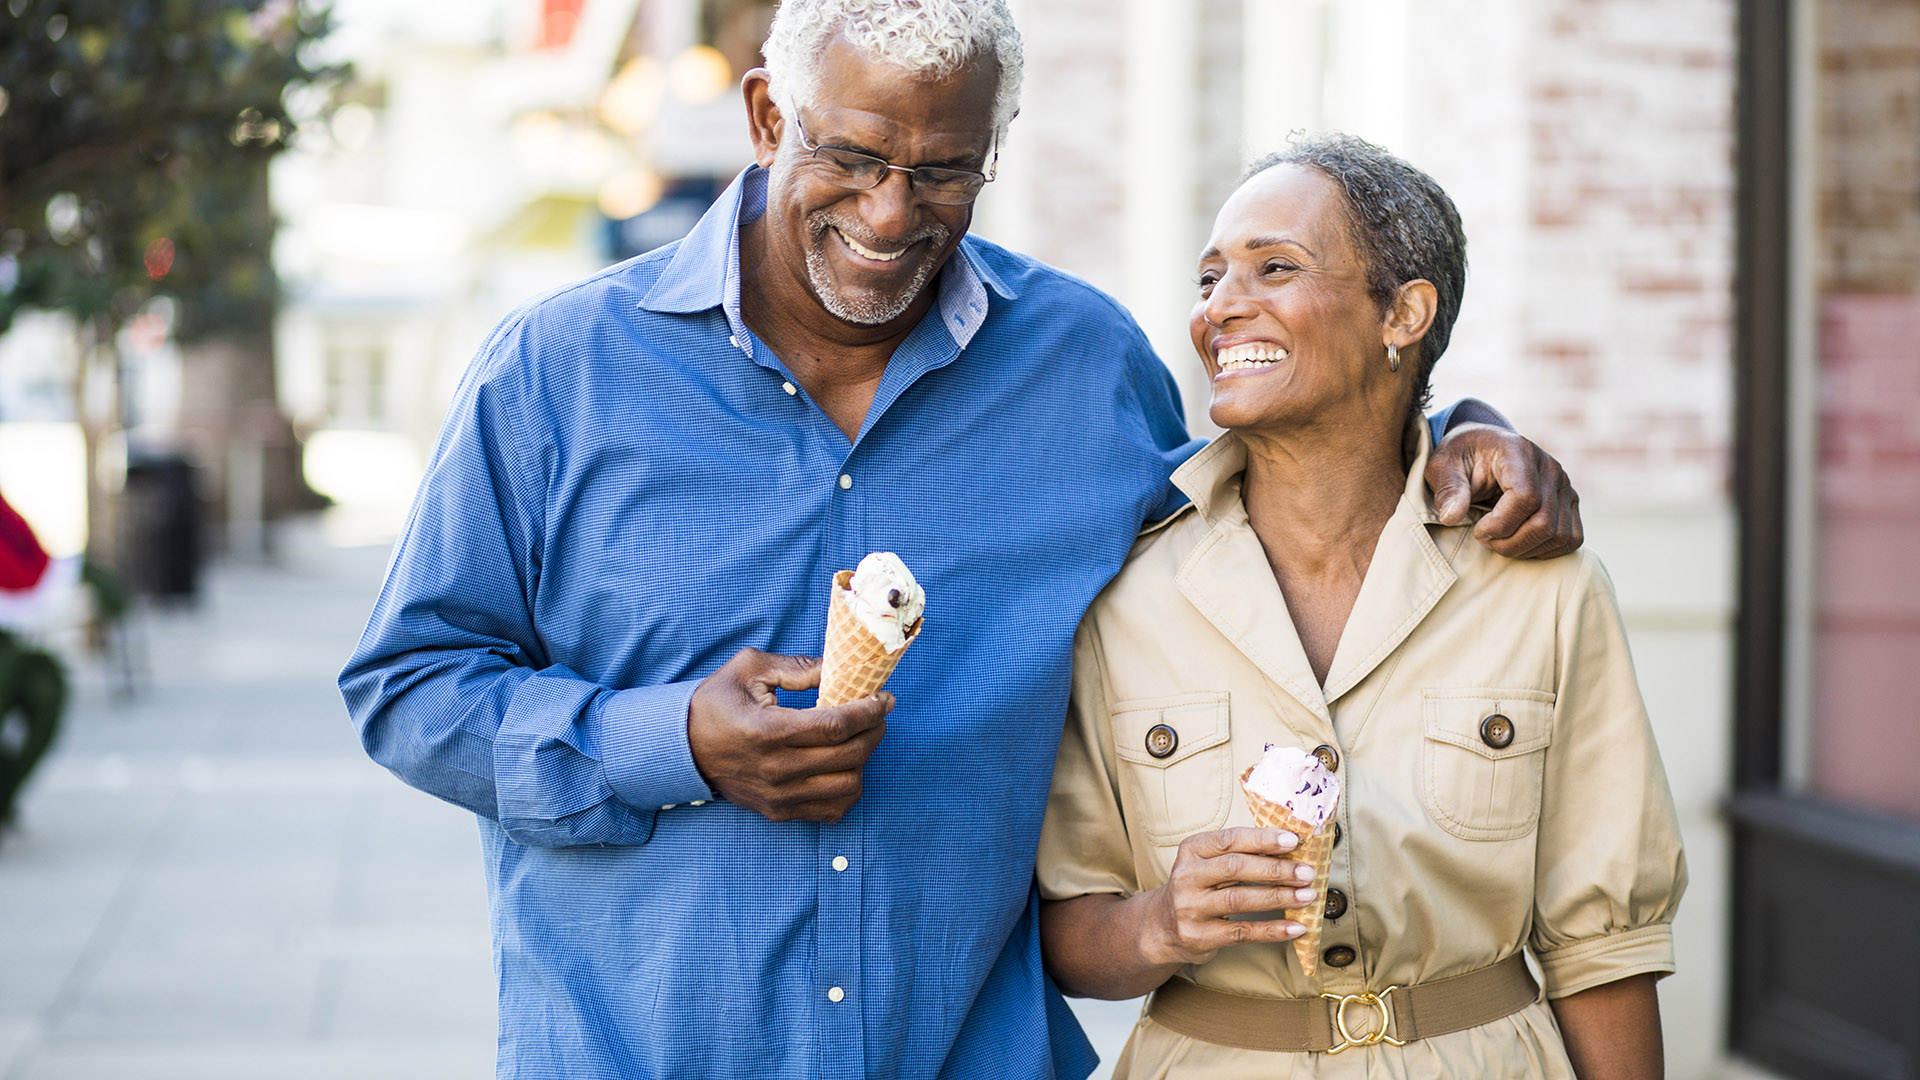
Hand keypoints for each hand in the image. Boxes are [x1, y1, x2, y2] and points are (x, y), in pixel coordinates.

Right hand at [686, 647, 891, 822]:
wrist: (682, 748)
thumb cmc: (716, 703)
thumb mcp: (749, 668)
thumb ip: (797, 667)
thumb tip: (840, 671)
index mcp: (768, 731)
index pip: (836, 725)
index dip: (869, 711)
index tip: (884, 698)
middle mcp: (776, 769)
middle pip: (849, 755)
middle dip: (875, 730)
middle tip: (877, 714)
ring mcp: (778, 796)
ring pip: (848, 786)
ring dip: (865, 760)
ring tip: (860, 738)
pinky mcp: (779, 811)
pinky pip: (832, 810)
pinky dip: (849, 789)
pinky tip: (845, 766)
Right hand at [1141, 827, 1315, 967]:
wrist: (1162, 926)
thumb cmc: (1199, 887)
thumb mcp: (1208, 863)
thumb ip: (1241, 854)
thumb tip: (1291, 848)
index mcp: (1192, 850)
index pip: (1229, 839)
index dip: (1262, 839)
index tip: (1293, 841)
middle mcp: (1186, 876)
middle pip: (1235, 868)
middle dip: (1275, 869)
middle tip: (1306, 872)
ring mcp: (1190, 908)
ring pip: (1239, 899)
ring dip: (1278, 897)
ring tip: (1307, 896)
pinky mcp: (1199, 936)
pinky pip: (1241, 932)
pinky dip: (1272, 930)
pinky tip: (1295, 927)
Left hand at [1427, 422, 1582, 558]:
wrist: (1482, 449)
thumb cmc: (1462, 458)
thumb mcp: (1443, 466)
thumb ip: (1448, 489)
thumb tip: (1452, 517)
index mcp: (1519, 452)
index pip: (1526, 497)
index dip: (1500, 524)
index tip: (1477, 529)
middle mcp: (1549, 468)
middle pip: (1544, 522)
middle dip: (1509, 543)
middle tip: (1485, 539)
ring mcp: (1564, 486)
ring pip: (1559, 535)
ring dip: (1525, 549)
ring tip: (1499, 540)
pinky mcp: (1569, 503)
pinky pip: (1571, 539)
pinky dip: (1545, 550)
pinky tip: (1519, 543)